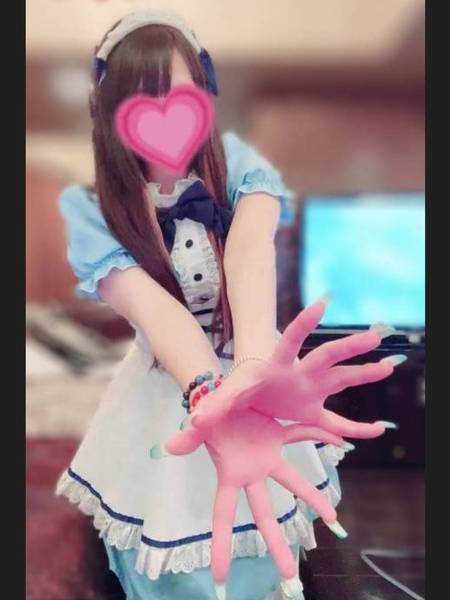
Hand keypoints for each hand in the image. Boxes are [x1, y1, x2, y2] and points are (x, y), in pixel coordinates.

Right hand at [151, 405, 348, 598]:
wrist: (218, 394)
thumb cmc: (206, 416)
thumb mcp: (198, 427)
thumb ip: (188, 438)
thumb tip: (168, 447)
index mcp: (230, 474)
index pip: (223, 515)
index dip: (221, 546)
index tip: (221, 580)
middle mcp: (251, 472)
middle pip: (265, 514)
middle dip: (276, 543)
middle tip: (289, 575)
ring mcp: (267, 456)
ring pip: (293, 481)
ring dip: (312, 498)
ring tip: (333, 519)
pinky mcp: (277, 435)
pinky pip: (301, 435)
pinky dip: (320, 436)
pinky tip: (341, 444)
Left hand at [191, 299, 403, 438]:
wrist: (248, 391)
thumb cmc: (240, 384)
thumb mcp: (227, 396)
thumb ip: (212, 407)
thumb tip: (191, 426)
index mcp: (276, 364)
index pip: (292, 339)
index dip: (305, 324)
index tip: (321, 304)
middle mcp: (299, 372)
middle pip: (327, 355)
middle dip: (349, 347)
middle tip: (374, 336)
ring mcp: (309, 388)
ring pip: (342, 379)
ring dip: (364, 374)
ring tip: (389, 367)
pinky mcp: (312, 409)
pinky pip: (337, 419)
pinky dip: (355, 427)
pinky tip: (375, 430)